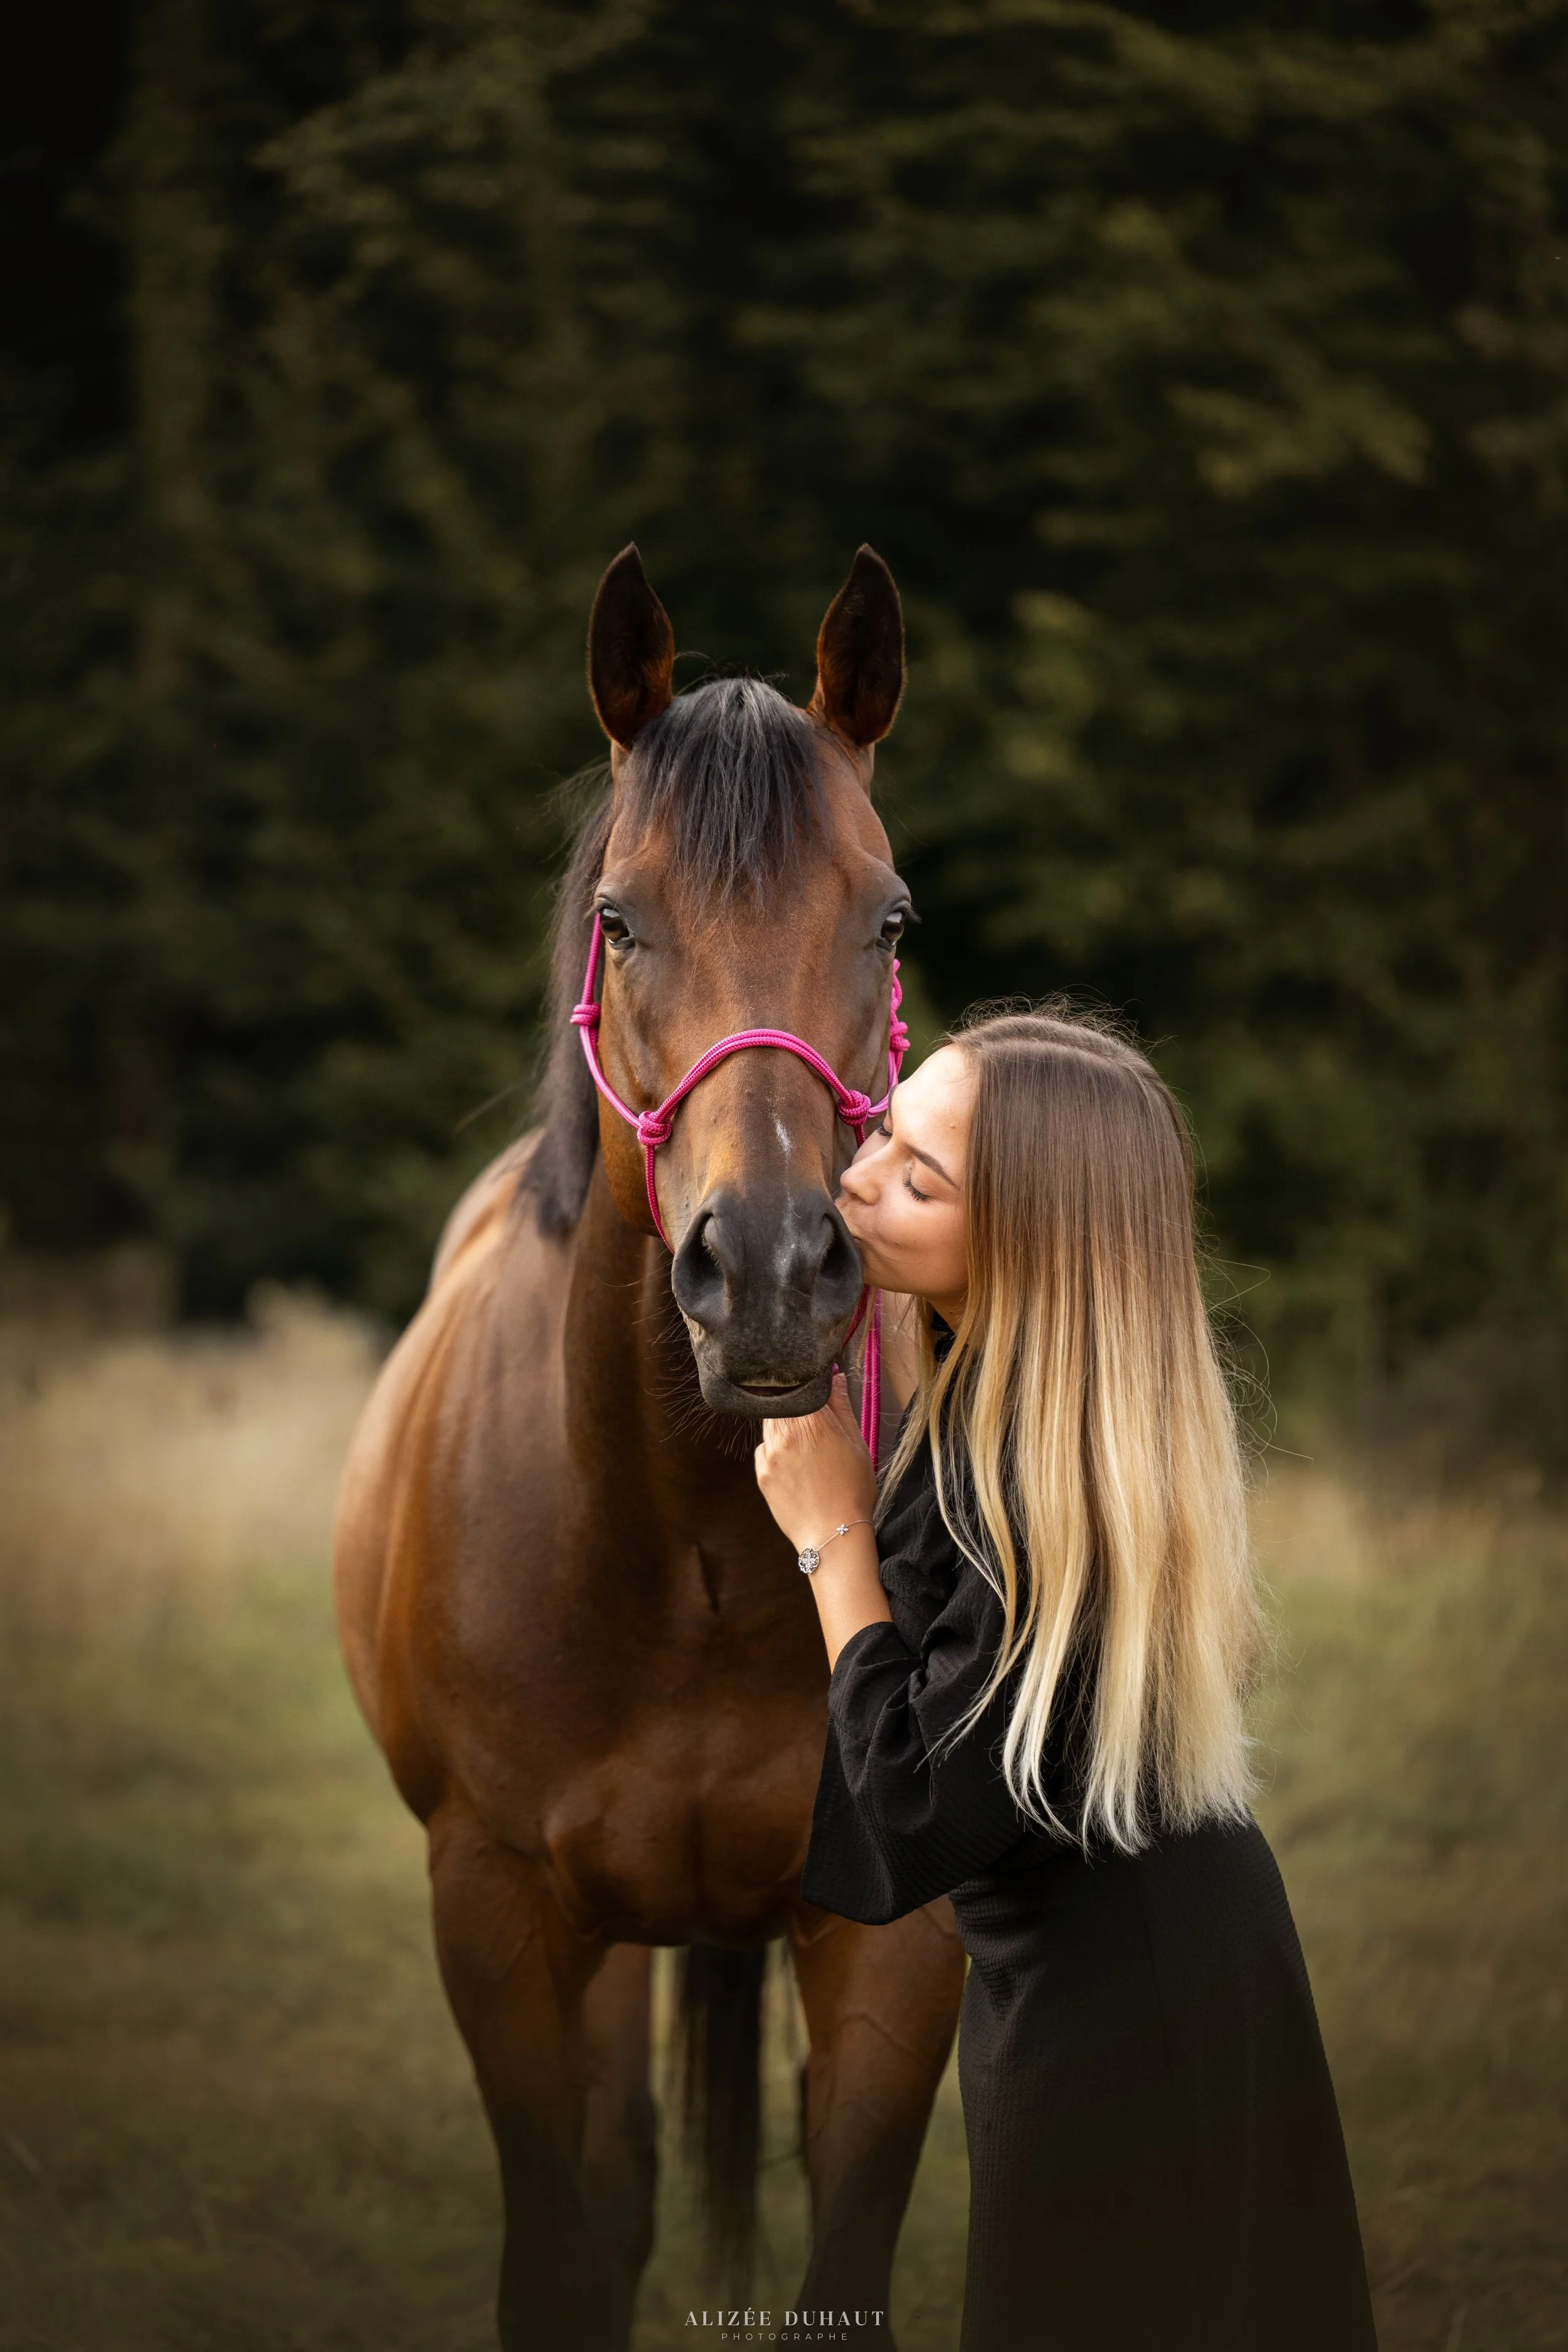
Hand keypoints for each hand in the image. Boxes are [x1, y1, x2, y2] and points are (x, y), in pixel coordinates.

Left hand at [754, 1371, 877, 1554]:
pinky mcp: (761, 1475)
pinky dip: (776, 1451)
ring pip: (771, 1426)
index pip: (801, 1386)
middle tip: (813, 1421)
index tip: (816, 1387)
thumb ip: (842, 1407)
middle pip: (781, 1403)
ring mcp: (770, 1455)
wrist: (833, 1534)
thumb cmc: (852, 1489)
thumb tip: (835, 1379)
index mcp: (813, 1422)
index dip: (808, 1384)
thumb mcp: (856, 1444)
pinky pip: (765, 1451)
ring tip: (807, 1449)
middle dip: (794, 1405)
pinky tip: (796, 1468)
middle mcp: (785, 1434)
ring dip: (785, 1427)